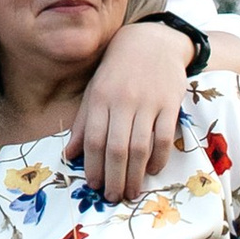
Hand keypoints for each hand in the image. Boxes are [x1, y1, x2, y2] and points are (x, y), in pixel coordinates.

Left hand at [68, 16, 189, 201]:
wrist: (151, 41)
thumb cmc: (117, 71)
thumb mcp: (94, 92)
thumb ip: (83, 124)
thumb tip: (69, 155)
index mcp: (100, 98)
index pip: (94, 139)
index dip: (93, 166)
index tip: (93, 186)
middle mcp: (123, 101)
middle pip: (117, 148)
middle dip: (114, 178)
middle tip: (113, 197)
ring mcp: (148, 102)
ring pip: (140, 146)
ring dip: (135, 175)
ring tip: (131, 192)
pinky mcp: (170, 103)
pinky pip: (165, 137)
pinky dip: (159, 158)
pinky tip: (153, 170)